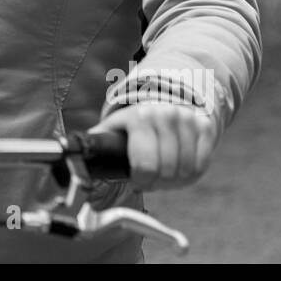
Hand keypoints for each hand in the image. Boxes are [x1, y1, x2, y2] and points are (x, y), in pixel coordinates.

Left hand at [89, 102, 220, 192]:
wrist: (162, 97)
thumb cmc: (131, 123)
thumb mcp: (111, 129)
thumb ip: (96, 146)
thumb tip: (76, 162)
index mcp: (139, 118)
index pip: (146, 167)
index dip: (141, 181)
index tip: (137, 179)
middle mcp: (165, 115)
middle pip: (167, 172)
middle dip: (158, 183)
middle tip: (151, 179)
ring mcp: (187, 119)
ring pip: (186, 171)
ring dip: (175, 180)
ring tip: (163, 174)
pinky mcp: (204, 126)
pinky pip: (201, 165)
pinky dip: (190, 174)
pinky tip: (179, 169)